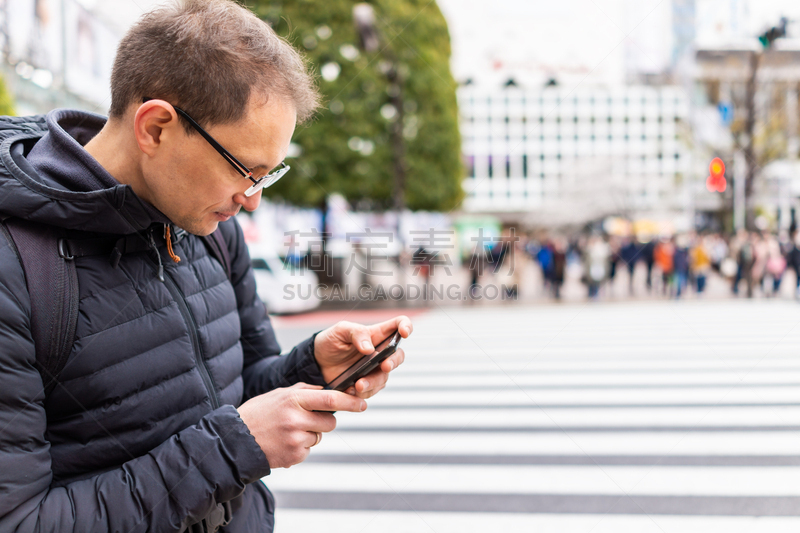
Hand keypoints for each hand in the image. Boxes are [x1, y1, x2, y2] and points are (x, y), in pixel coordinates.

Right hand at [236, 383, 365, 468]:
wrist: (236, 440)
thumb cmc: (259, 413)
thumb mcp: (279, 394)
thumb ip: (304, 391)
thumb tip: (328, 390)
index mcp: (293, 400)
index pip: (330, 400)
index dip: (350, 402)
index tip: (363, 404)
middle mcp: (295, 420)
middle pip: (330, 422)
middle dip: (325, 421)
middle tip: (308, 419)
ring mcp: (295, 439)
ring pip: (319, 437)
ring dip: (310, 434)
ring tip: (288, 431)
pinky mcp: (294, 456)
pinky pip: (309, 450)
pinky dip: (300, 447)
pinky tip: (283, 442)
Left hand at [314, 315, 412, 398]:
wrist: (317, 364)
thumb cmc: (330, 341)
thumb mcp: (340, 330)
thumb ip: (357, 333)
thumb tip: (370, 349)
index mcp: (377, 334)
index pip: (399, 325)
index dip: (406, 327)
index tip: (404, 333)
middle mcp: (380, 352)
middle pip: (398, 355)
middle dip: (394, 361)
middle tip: (384, 366)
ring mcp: (375, 369)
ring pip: (384, 377)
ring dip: (373, 382)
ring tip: (358, 385)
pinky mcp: (367, 384)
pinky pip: (373, 390)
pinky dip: (364, 392)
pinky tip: (351, 390)